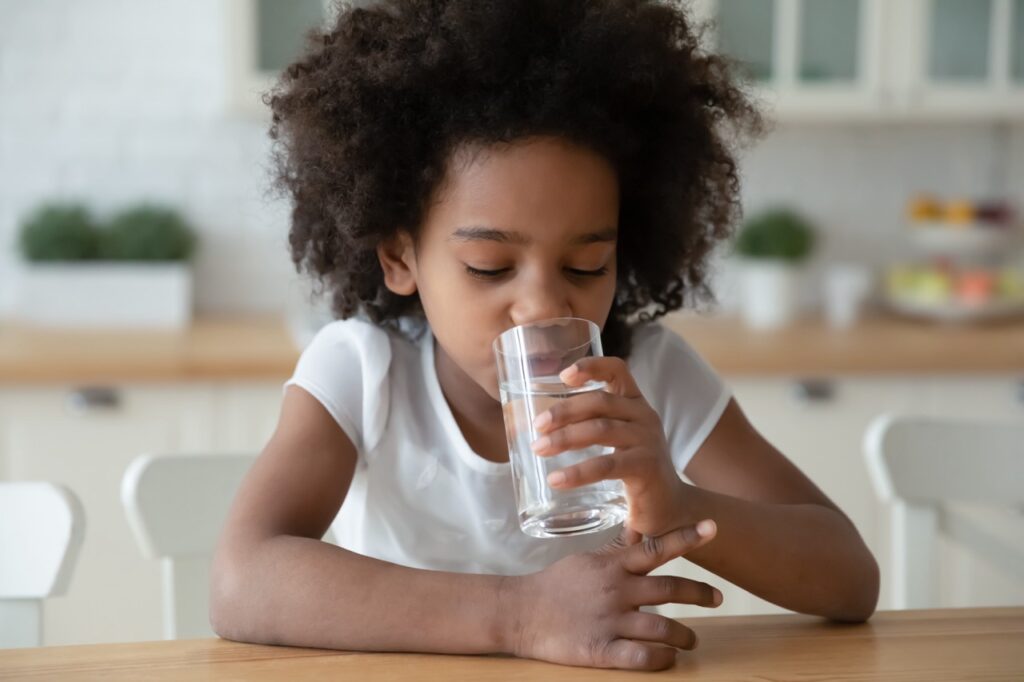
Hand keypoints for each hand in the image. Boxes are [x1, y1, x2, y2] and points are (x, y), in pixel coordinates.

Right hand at [504, 521, 721, 670]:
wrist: (520, 612)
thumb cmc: (555, 584)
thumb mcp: (586, 560)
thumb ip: (616, 550)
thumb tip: (639, 531)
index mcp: (612, 566)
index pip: (655, 548)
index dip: (685, 537)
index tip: (711, 528)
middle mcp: (616, 591)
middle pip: (669, 589)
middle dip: (699, 593)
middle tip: (718, 597)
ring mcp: (609, 621)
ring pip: (662, 627)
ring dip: (685, 635)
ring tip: (692, 640)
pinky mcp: (600, 649)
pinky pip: (642, 657)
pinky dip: (662, 658)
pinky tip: (668, 657)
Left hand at [531, 356, 684, 535]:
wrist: (671, 506)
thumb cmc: (636, 469)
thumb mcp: (618, 439)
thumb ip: (592, 425)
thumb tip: (541, 428)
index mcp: (635, 404)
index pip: (617, 371)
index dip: (591, 367)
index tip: (564, 376)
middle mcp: (644, 416)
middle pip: (600, 402)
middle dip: (564, 411)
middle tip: (538, 425)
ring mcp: (648, 441)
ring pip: (600, 430)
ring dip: (565, 438)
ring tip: (539, 448)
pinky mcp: (646, 467)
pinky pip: (606, 465)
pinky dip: (578, 472)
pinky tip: (556, 480)